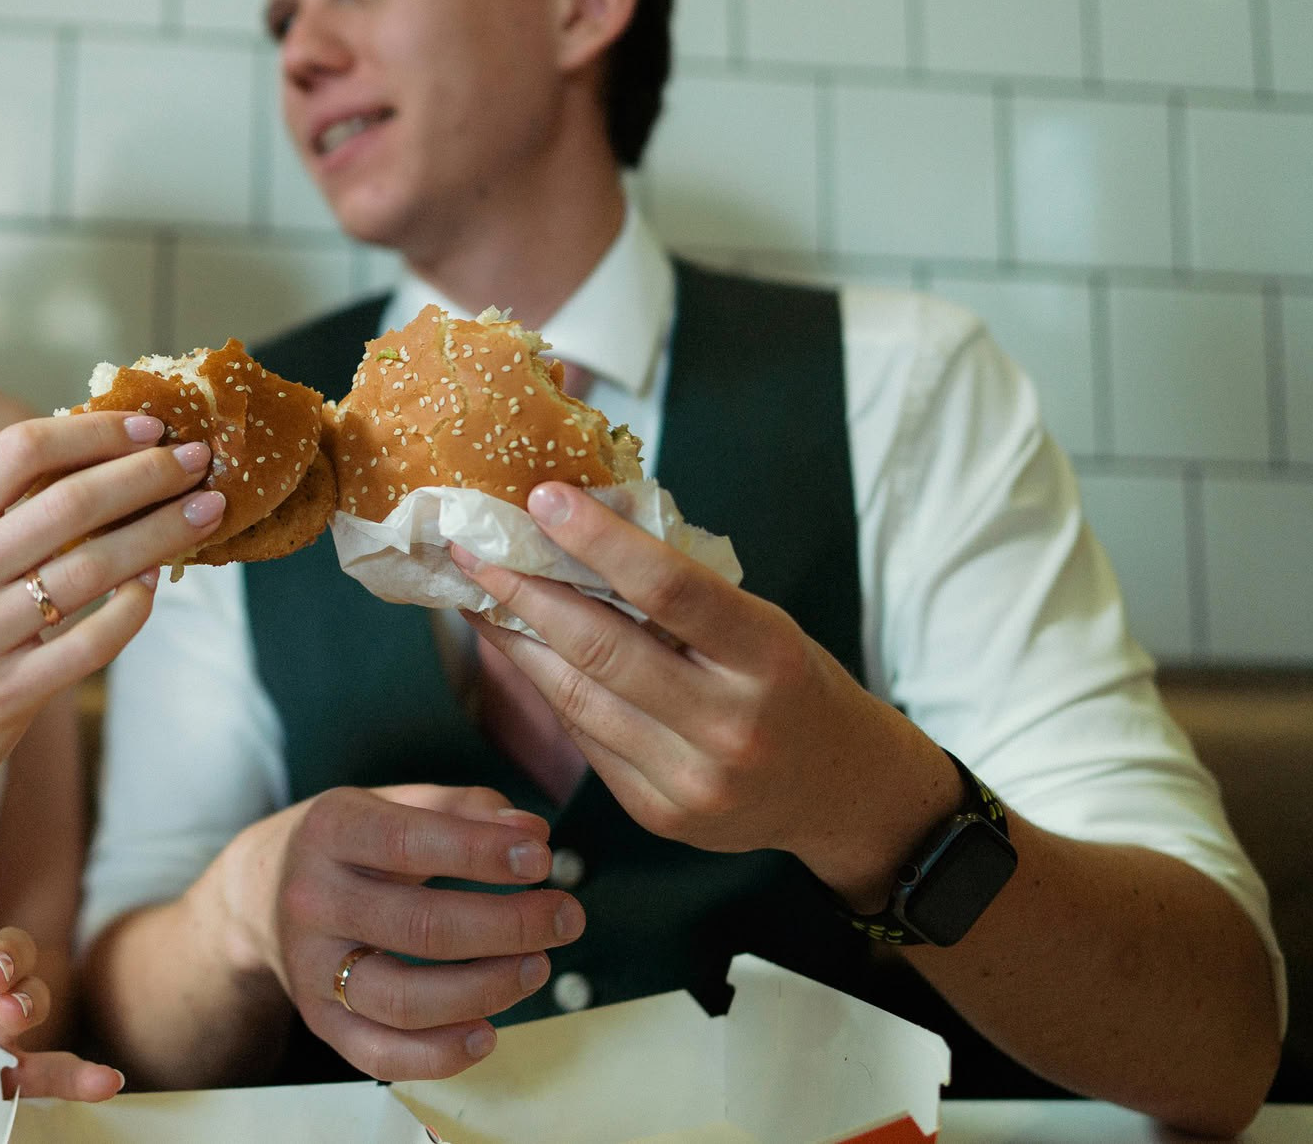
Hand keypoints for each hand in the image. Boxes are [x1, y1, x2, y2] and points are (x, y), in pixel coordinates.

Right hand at [0, 412, 226, 806]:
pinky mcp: (5, 693)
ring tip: (203, 513)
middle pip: (68, 504)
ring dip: (159, 534)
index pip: (21, 450)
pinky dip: (132, 609)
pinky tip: (156, 583)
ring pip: (89, 571)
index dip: (95, 432)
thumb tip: (102, 451)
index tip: (151, 427)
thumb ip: (3, 508)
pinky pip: (89, 644)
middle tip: (197, 461)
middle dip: (145, 476)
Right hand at [217, 784, 576, 1080]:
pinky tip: (487, 1033)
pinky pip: (379, 1055)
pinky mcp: (319, 1019)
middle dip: (509, 926)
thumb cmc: (352, 843)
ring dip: (487, 990)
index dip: (482, 853)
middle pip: (420, 926)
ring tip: (538, 967)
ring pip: (404, 999)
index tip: (541, 860)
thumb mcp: (394, 803)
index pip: (410, 842)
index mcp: (331, 830)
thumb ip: (465, 810)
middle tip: (566, 917)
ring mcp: (312, 967)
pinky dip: (439, 1056)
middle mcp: (312, 899)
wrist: (259, 893)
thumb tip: (532, 835)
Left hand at [459, 483, 959, 905]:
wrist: (840, 791)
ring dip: (514, 639)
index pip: (672, 589)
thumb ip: (681, 589)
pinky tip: (518, 649)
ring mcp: (691, 780)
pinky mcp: (658, 814)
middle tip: (471, 545)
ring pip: (576, 697)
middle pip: (603, 648)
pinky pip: (584, 738)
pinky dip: (546, 687)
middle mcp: (730, 726)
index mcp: (767, 658)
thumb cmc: (791, 683)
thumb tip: (580, 523)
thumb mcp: (762, 622)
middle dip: (524, 590)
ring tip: (476, 592)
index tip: (542, 498)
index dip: (600, 541)